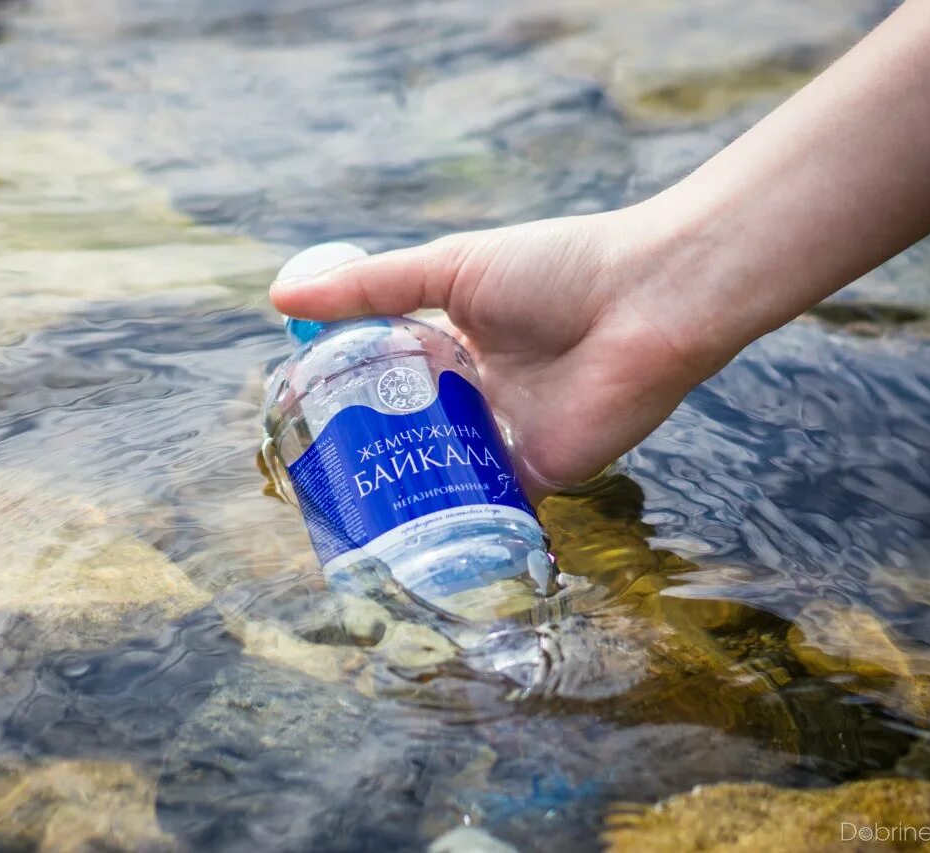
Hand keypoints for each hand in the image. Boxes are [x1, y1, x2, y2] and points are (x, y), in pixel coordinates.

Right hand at [269, 208, 728, 498]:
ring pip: (439, 474)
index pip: (385, 374)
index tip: (294, 415)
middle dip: (361, 453)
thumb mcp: (450, 267)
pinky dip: (452, 526)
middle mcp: (476, 393)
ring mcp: (505, 436)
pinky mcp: (538, 475)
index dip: (341, 394)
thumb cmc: (557, 269)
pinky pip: (486, 508)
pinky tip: (402, 545)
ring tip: (338, 517)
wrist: (649, 301)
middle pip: (406, 430)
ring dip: (397, 494)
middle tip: (307, 476)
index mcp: (455, 340)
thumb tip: (281, 300)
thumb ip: (369, 285)